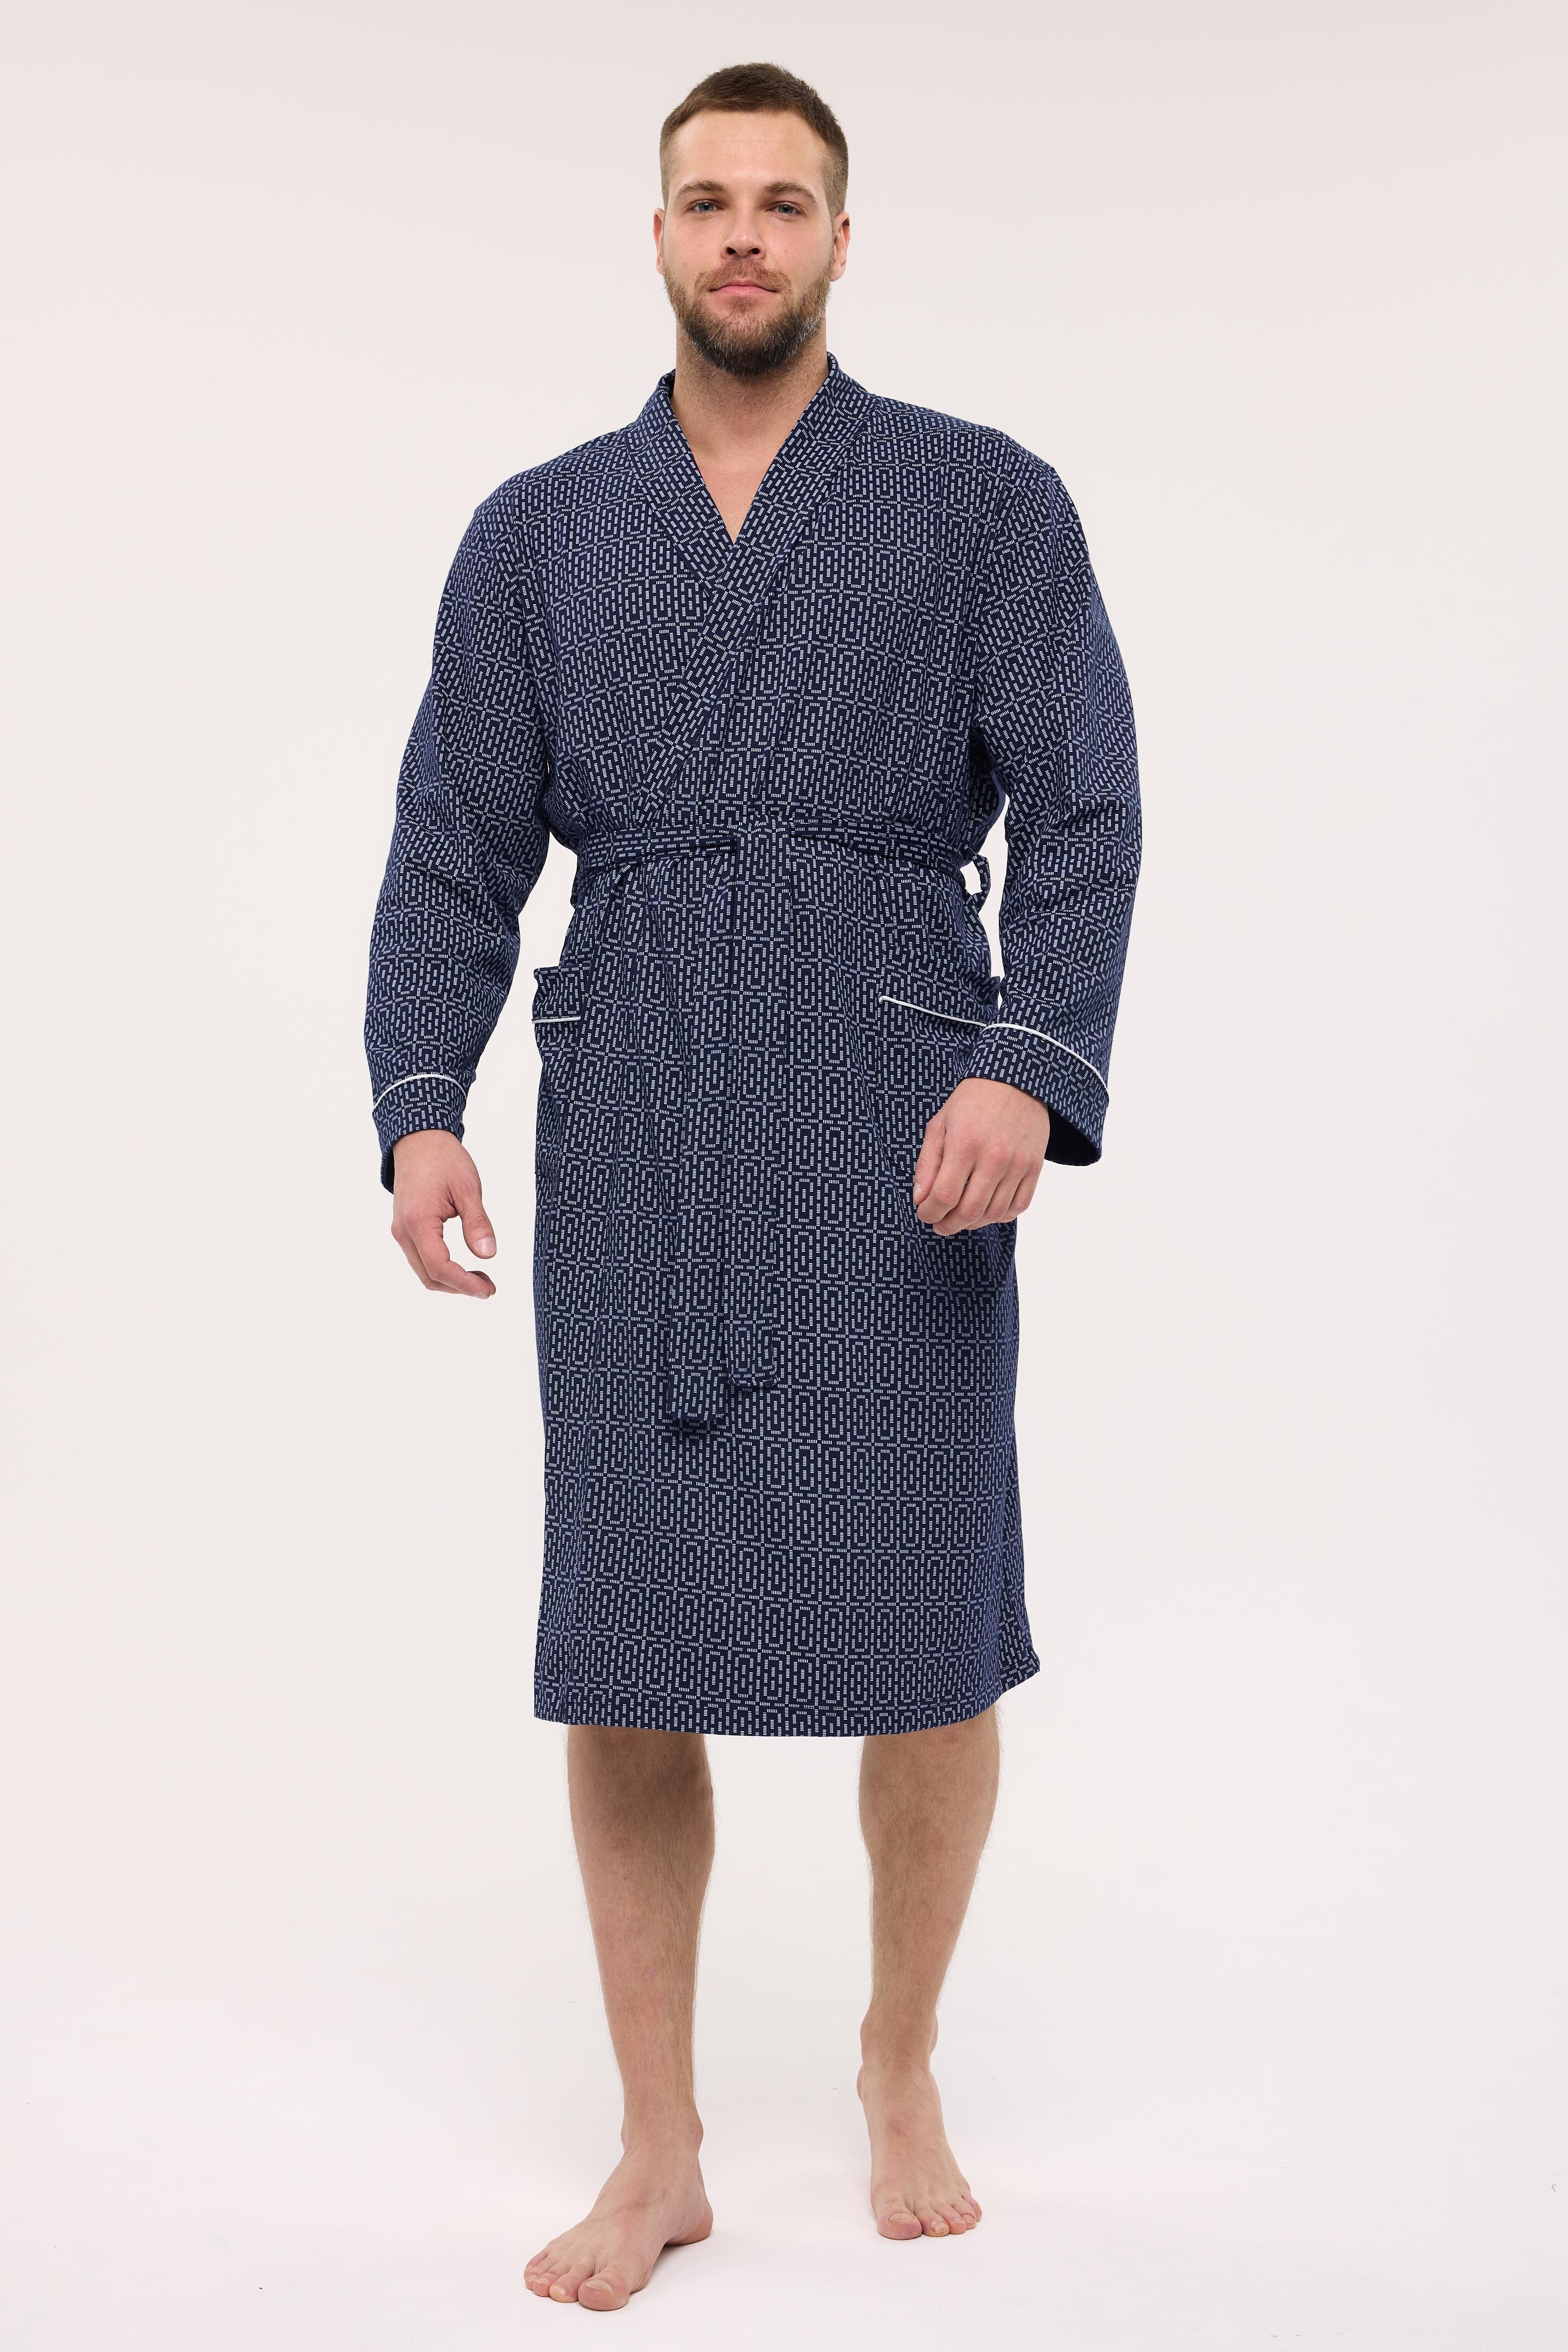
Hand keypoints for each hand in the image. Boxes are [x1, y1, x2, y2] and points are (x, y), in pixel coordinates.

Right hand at [389, 1130, 497, 1296]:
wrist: (418, 1139)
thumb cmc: (443, 1159)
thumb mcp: (468, 1188)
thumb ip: (477, 1223)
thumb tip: (488, 1255)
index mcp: (418, 1222)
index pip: (440, 1268)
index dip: (465, 1284)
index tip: (488, 1290)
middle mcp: (404, 1231)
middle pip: (429, 1276)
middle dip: (459, 1287)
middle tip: (488, 1287)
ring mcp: (401, 1231)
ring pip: (423, 1271)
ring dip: (450, 1280)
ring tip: (480, 1277)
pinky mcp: (405, 1228)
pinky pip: (420, 1258)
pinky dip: (441, 1269)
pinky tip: (462, 1265)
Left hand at [911, 1078, 1050, 1235]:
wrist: (1016, 1080)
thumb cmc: (972, 1102)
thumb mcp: (940, 1125)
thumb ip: (928, 1164)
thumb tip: (920, 1199)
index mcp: (965, 1144)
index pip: (944, 1196)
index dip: (929, 1213)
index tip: (924, 1213)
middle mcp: (994, 1157)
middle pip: (969, 1211)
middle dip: (948, 1225)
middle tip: (939, 1224)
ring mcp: (1018, 1164)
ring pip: (994, 1214)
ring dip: (973, 1224)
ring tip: (960, 1218)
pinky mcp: (1035, 1167)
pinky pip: (1019, 1206)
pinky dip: (1001, 1216)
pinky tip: (986, 1210)